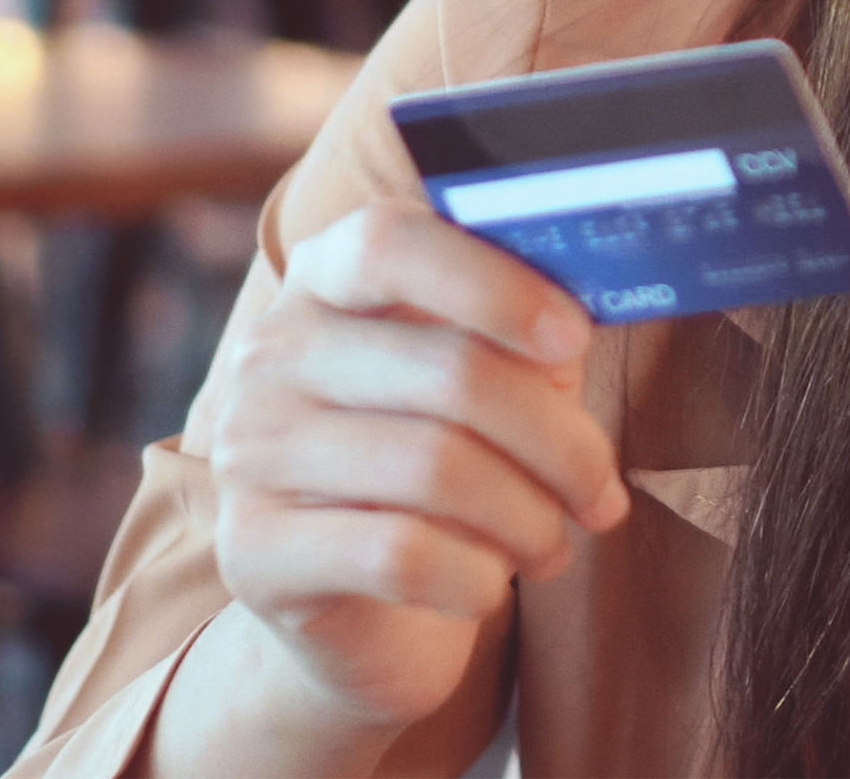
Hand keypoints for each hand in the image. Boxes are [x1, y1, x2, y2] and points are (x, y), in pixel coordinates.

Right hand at [205, 200, 631, 735]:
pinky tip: (491, 583)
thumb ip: (523, 342)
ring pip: (436, 470)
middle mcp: (270, 354)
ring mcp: (247, 452)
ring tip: (555, 544)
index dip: (494, 284)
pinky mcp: (252, 552)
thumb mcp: (484, 387)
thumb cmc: (438, 468)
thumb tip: (575, 333)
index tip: (576, 337)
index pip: (389, 243)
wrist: (357, 606)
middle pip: (449, 372)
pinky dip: (477, 575)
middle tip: (602, 494)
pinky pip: (402, 555)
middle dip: (559, 444)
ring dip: (529, 519)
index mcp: (324, 281)